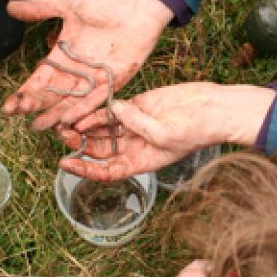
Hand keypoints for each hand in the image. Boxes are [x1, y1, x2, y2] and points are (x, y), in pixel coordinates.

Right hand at [2, 0, 173, 128]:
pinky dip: (84, 109)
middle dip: (36, 105)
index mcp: (63, 57)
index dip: (25, 93)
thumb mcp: (66, 5)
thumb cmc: (104, 4)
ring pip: (72, 102)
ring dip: (56, 114)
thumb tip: (8, 7)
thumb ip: (39, 10)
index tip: (9, 107)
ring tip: (40, 126)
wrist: (136, 9)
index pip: (40, 80)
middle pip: (53, 94)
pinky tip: (70, 120)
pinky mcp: (114, 82)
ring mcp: (95, 79)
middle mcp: (77, 73)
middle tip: (19, 114)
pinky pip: (96, 99)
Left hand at [55, 82, 276, 179]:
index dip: (84, 169)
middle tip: (64, 136)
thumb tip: (114, 110)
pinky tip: (85, 110)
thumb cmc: (195, 130)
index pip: (107, 171)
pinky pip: (112, 110)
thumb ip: (137, 124)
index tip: (65, 164)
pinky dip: (99, 110)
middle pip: (100, 149)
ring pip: (103, 129)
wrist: (213, 109)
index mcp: (141, 161)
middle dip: (80, 145)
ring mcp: (135, 125)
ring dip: (85, 127)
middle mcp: (134, 145)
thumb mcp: (165, 134)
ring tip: (67, 122)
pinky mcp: (138, 105)